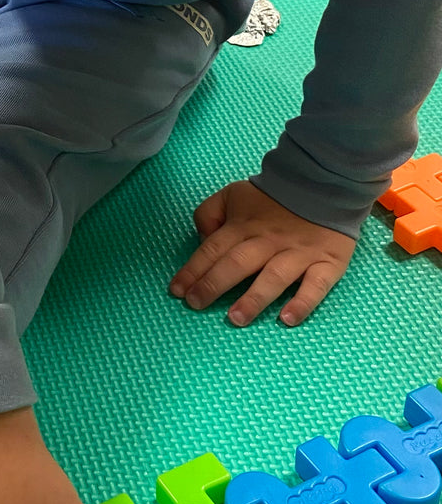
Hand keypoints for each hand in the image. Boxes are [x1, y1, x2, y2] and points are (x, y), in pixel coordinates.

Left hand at [169, 180, 355, 326]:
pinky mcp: (326, 264)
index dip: (193, 270)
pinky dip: (302, 303)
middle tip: (196, 304)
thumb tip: (203, 240)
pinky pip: (315, 286)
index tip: (177, 291)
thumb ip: (210, 213)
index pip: (213, 249)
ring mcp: (298, 254)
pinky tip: (287, 319)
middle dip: (214, 284)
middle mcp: (268, 241)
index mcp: (243, 226)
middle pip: (237, 263)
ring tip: (236, 318)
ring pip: (273, 277)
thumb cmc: (271, 198)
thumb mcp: (232, 195)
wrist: (323, 184)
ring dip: (253, 298)